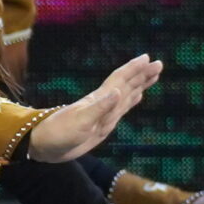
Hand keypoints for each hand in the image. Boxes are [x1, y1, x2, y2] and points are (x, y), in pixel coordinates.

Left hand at [27, 56, 162, 163]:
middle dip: (142, 75)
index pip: (119, 80)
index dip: (133, 69)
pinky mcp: (102, 124)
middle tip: (159, 64)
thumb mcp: (80, 122)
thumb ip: (99, 108)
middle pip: (126, 85)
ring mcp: (103, 113)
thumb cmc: (59, 133)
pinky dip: (131, 101)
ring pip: (126, 95)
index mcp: (98, 100)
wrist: (44, 145)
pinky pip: (122, 108)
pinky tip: (136, 96)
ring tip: (153, 76)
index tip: (148, 58)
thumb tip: (118, 92)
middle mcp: (103, 103)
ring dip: (140, 85)